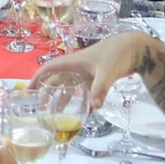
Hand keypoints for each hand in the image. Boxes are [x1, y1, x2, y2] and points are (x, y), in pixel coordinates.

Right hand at [32, 31, 158, 108]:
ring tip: (55, 115)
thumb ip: (99, 89)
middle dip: (46, 93)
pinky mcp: (96, 77)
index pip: (49, 68)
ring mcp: (86, 73)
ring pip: (69, 87)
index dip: (37, 78)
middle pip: (56, 80)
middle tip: (39, 108)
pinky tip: (83, 115)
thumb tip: (94, 108)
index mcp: (73, 62)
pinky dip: (82, 102)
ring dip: (62, 100)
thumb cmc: (117, 54)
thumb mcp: (107, 71)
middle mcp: (76, 67)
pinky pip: (84, 92)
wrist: (136, 48)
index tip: (28, 91)